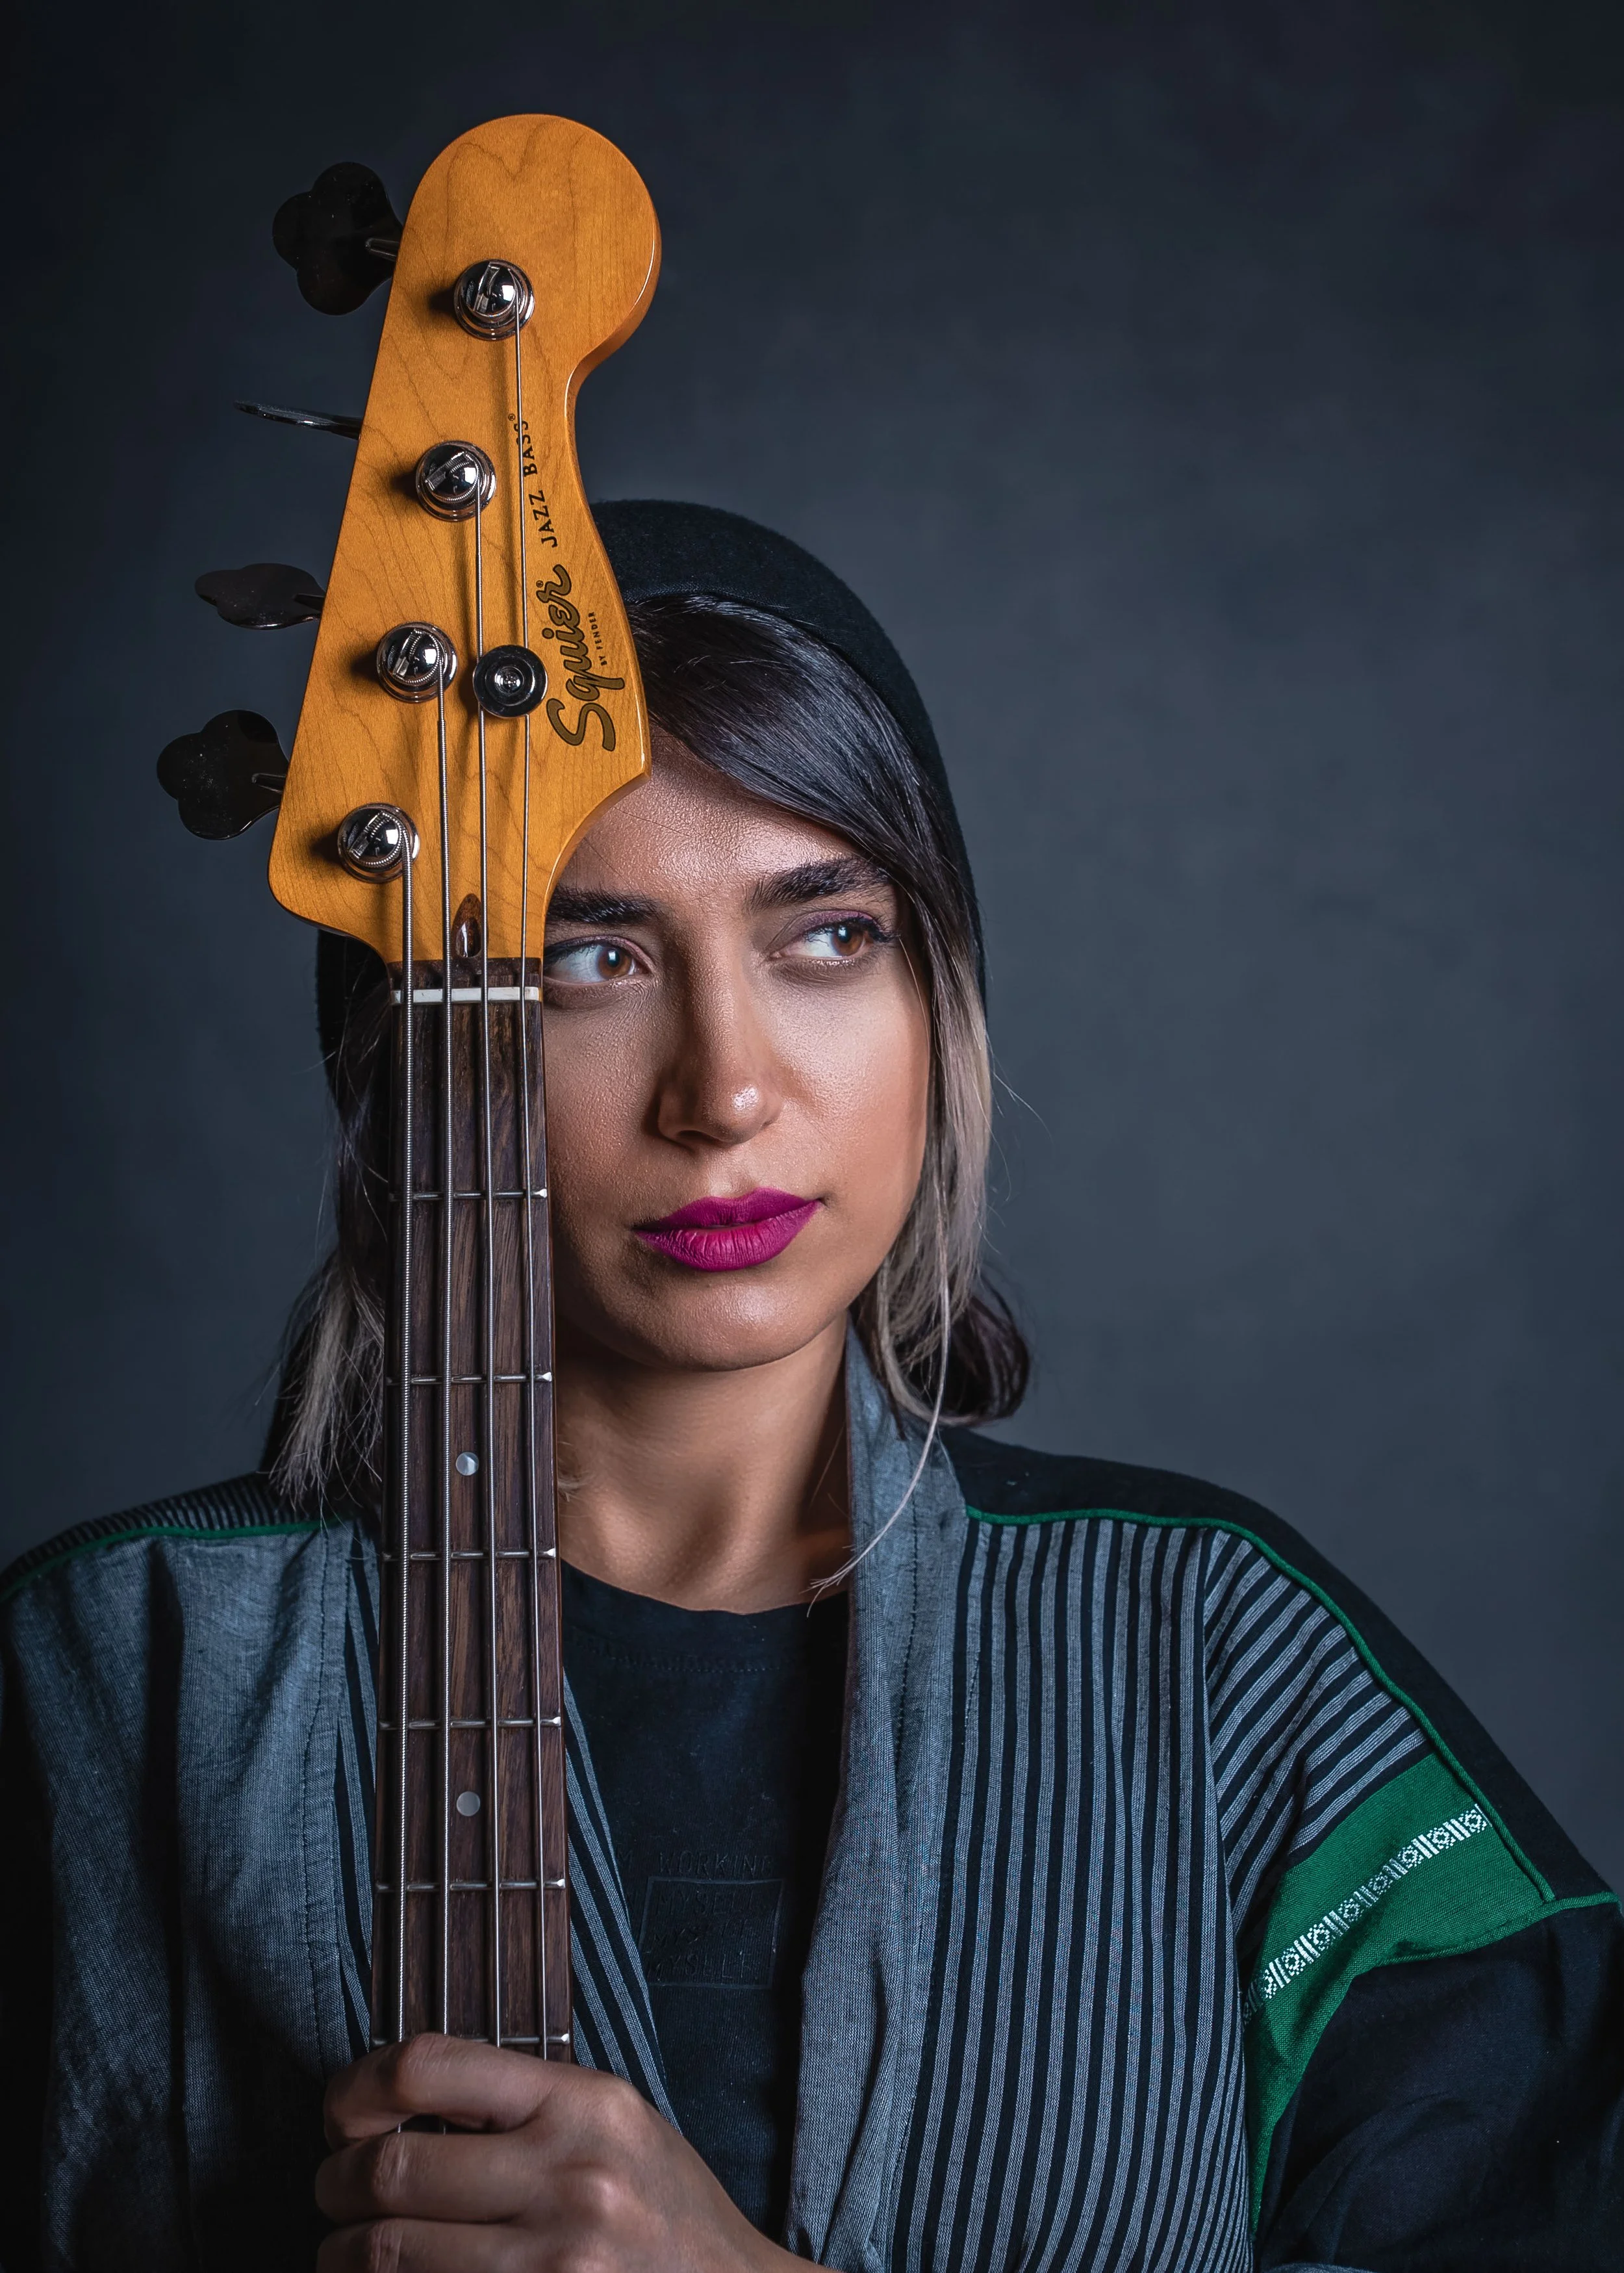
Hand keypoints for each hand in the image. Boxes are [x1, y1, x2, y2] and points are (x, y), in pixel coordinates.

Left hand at [315, 2033, 803, 2271]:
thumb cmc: (659, 2205)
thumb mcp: (610, 2120)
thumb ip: (518, 2101)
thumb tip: (391, 2095)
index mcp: (582, 2105)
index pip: (428, 2067)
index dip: (357, 2088)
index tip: (341, 2111)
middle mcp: (568, 2180)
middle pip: (391, 2170)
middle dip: (336, 2181)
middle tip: (334, 2187)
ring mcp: (553, 2266)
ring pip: (388, 2253)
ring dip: (343, 2251)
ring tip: (350, 2244)